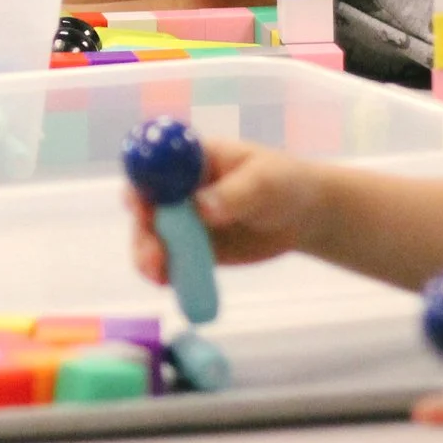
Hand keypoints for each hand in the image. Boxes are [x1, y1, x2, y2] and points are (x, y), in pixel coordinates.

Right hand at [128, 136, 324, 282]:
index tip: (141, 206)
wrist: (301, 217)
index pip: (155, 164)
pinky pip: (169, 260)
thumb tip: (203, 208)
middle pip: (144, 203)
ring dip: (147, 254)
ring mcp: (182, 219)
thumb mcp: (265, 182)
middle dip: (143, 228)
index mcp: (192, 159)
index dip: (142, 182)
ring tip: (159, 275)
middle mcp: (178, 187)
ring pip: (150, 235)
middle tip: (154, 255)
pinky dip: (163, 273)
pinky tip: (167, 284)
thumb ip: (235, 193)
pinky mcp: (190, 247)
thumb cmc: (284, 183)